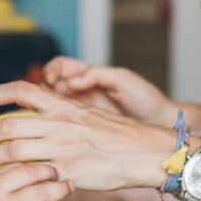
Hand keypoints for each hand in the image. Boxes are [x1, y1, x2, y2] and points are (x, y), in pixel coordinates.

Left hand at [0, 81, 175, 191]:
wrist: (145, 152)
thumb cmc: (117, 136)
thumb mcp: (86, 114)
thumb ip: (60, 115)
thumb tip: (37, 117)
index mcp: (62, 105)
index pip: (20, 90)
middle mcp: (58, 122)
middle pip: (7, 124)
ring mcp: (62, 147)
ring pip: (12, 149)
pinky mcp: (68, 171)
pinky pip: (32, 174)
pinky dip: (12, 177)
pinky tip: (1, 181)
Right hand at [42, 56, 172, 123]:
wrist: (159, 123)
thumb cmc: (145, 98)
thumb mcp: (123, 80)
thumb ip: (97, 75)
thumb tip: (72, 80)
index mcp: (87, 75)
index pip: (58, 67)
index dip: (50, 71)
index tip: (51, 81)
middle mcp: (80, 91)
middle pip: (48, 87)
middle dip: (41, 93)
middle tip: (44, 104)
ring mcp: (80, 110)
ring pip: (51, 108)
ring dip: (45, 112)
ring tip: (46, 120)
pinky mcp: (83, 129)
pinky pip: (62, 125)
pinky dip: (54, 127)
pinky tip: (56, 133)